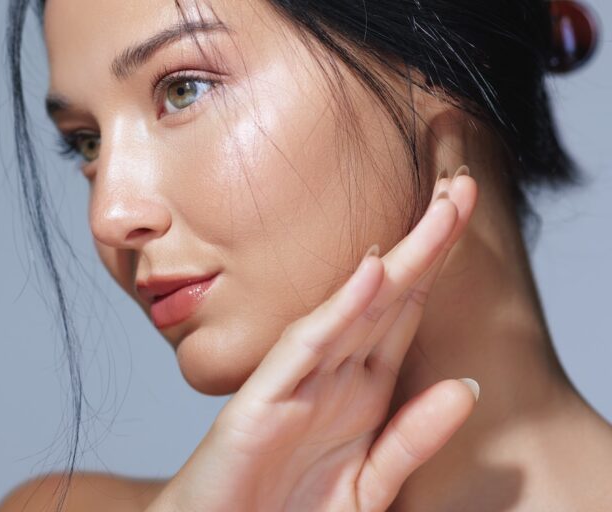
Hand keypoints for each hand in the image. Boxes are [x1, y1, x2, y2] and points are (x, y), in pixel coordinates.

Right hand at [147, 167, 479, 511]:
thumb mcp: (368, 485)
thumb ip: (411, 439)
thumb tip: (468, 387)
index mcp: (357, 392)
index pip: (404, 315)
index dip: (438, 267)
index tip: (467, 217)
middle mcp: (329, 377)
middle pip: (387, 299)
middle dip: (428, 244)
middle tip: (465, 187)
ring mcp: (293, 384)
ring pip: (353, 310)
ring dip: (399, 260)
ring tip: (440, 212)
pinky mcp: (259, 403)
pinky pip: (305, 349)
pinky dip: (338, 310)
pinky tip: (370, 273)